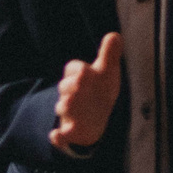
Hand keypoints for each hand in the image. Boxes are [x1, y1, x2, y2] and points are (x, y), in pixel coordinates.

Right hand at [50, 32, 123, 152]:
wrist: (95, 117)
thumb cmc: (100, 89)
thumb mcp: (107, 71)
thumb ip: (109, 54)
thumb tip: (115, 35)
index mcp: (79, 77)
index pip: (73, 68)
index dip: (78, 69)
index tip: (86, 71)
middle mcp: (71, 94)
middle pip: (65, 87)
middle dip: (70, 86)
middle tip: (80, 84)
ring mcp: (69, 112)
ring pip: (62, 108)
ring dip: (65, 107)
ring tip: (69, 105)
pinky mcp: (70, 132)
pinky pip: (60, 136)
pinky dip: (58, 137)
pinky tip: (57, 135)